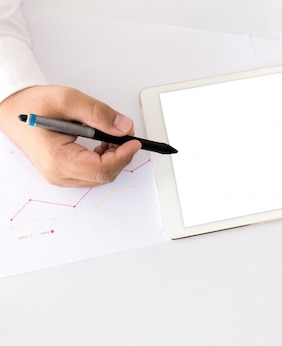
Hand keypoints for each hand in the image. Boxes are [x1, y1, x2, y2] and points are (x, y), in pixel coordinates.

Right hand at [0, 85, 140, 186]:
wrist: (14, 110)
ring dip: (114, 158)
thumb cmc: (35, 105)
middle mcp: (59, 173)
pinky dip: (105, 160)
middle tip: (126, 134)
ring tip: (112, 136)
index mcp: (57, 159)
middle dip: (121, 155)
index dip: (123, 156)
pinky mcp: (64, 172)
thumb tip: (124, 128)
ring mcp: (61, 176)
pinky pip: (92, 173)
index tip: (134, 141)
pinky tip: (104, 144)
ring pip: (100, 176)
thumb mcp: (69, 100)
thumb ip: (99, 114)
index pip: (100, 169)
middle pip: (103, 175)